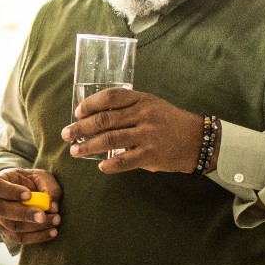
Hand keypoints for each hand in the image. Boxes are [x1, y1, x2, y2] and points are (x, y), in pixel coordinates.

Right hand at [0, 168, 61, 245]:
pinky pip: (20, 238)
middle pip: (3, 210)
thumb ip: (48, 187)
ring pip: (13, 226)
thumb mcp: (41, 177)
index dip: (11, 192)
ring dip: (36, 226)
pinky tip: (52, 232)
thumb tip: (52, 206)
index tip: (29, 195)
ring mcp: (0, 219)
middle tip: (43, 215)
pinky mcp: (9, 232)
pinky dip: (37, 236)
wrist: (29, 194)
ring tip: (55, 220)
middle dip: (25, 214)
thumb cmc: (33, 182)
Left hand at [61, 88, 203, 174]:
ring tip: (75, 151)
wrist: (198, 140)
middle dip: (81, 127)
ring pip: (109, 140)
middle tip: (66, 134)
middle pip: (104, 119)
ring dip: (88, 146)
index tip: (78, 112)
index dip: (91, 104)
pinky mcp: (151, 155)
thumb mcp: (152, 106)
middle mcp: (144, 115)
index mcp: (142, 100)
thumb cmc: (170, 122)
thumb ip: (128, 108)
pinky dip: (109, 165)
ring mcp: (147, 135)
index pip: (111, 97)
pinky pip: (123, 161)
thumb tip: (94, 117)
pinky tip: (100, 166)